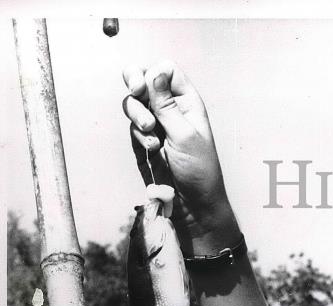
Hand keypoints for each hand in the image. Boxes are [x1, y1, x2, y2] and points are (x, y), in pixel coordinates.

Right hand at [122, 61, 239, 248]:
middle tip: (136, 93)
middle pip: (143, 80)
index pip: (165, 71)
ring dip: (137, 115)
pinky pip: (133, 129)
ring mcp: (156, 126)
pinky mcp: (145, 143)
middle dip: (135, 84)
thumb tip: (153, 72)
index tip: (143, 86)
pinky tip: (152, 150)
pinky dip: (139, 136)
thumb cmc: (199, 172)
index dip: (152, 72)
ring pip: (133, 104)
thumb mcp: (185, 135)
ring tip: (151, 134)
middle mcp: (171, 110)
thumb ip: (166, 105)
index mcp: (188, 103)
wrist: (194, 207)